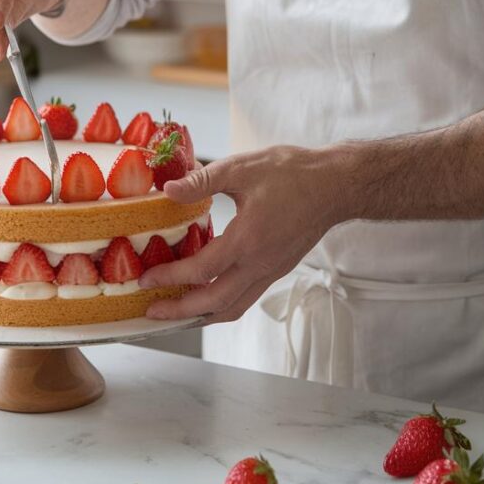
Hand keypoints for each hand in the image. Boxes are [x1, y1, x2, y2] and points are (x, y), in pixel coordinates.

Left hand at [138, 146, 352, 323]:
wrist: (336, 185)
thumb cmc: (293, 173)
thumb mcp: (242, 168)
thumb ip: (202, 181)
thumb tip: (168, 189)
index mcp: (248, 239)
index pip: (202, 270)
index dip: (170, 278)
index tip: (147, 280)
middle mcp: (260, 263)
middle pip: (215, 303)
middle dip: (180, 311)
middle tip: (151, 311)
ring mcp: (270, 270)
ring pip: (233, 308)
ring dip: (201, 316)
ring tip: (175, 313)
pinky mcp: (276, 270)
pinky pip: (245, 298)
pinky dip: (221, 305)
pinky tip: (205, 296)